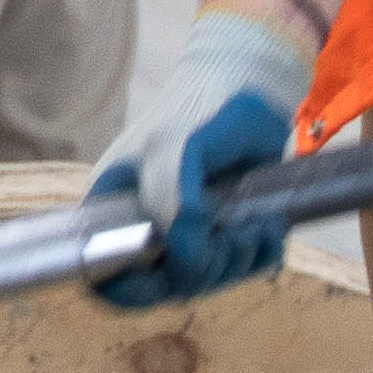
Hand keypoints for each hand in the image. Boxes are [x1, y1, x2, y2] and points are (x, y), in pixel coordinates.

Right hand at [90, 0, 321, 305]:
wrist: (252, 82)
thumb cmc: (200, 108)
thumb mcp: (173, 155)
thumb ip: (173, 211)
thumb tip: (188, 264)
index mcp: (114, 211)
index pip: (105, 279)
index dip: (133, 289)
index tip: (169, 275)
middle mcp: (149, 227)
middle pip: (166, 288)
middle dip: (203, 271)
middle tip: (229, 237)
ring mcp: (191, 231)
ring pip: (208, 280)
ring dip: (238, 260)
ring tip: (254, 223)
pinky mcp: (229, 228)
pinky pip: (243, 267)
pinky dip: (262, 253)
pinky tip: (268, 226)